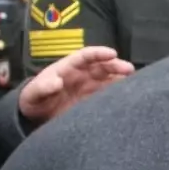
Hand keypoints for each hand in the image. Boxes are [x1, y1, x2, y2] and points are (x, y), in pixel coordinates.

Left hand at [18, 47, 132, 123]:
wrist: (35, 116)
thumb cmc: (33, 99)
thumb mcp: (34, 93)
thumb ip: (43, 87)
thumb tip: (57, 82)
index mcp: (68, 68)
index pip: (85, 56)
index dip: (99, 53)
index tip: (112, 54)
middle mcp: (82, 74)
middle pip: (101, 66)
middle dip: (115, 65)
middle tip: (129, 70)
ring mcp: (89, 87)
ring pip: (108, 79)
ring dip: (120, 78)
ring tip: (135, 82)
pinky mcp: (93, 100)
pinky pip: (108, 94)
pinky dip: (118, 93)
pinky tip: (128, 95)